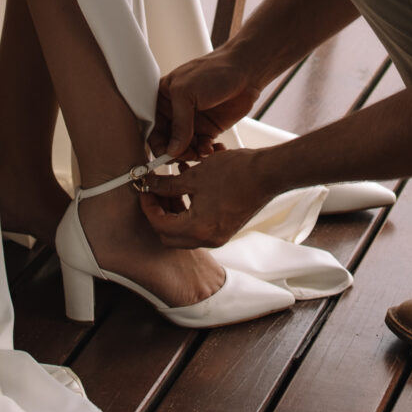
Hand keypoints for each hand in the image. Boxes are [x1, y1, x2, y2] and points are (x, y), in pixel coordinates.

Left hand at [142, 145, 270, 249]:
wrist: (267, 174)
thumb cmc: (235, 173)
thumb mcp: (194, 176)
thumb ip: (167, 184)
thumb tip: (150, 185)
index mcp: (198, 229)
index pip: (160, 225)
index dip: (148, 207)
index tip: (144, 191)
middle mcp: (207, 239)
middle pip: (170, 235)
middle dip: (159, 213)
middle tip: (154, 192)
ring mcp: (218, 236)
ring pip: (183, 232)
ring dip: (173, 211)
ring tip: (170, 187)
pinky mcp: (225, 229)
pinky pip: (198, 227)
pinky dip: (188, 211)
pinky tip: (188, 188)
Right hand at [151, 46, 262, 159]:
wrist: (245, 71)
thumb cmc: (213, 71)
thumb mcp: (186, 93)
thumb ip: (179, 123)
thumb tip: (173, 150)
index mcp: (163, 99)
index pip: (153, 128)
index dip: (158, 144)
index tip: (166, 156)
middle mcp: (175, 113)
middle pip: (168, 142)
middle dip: (177, 152)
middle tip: (188, 155)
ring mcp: (192, 122)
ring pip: (185, 149)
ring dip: (193, 154)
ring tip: (203, 151)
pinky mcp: (209, 129)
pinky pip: (202, 148)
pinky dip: (206, 152)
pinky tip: (214, 149)